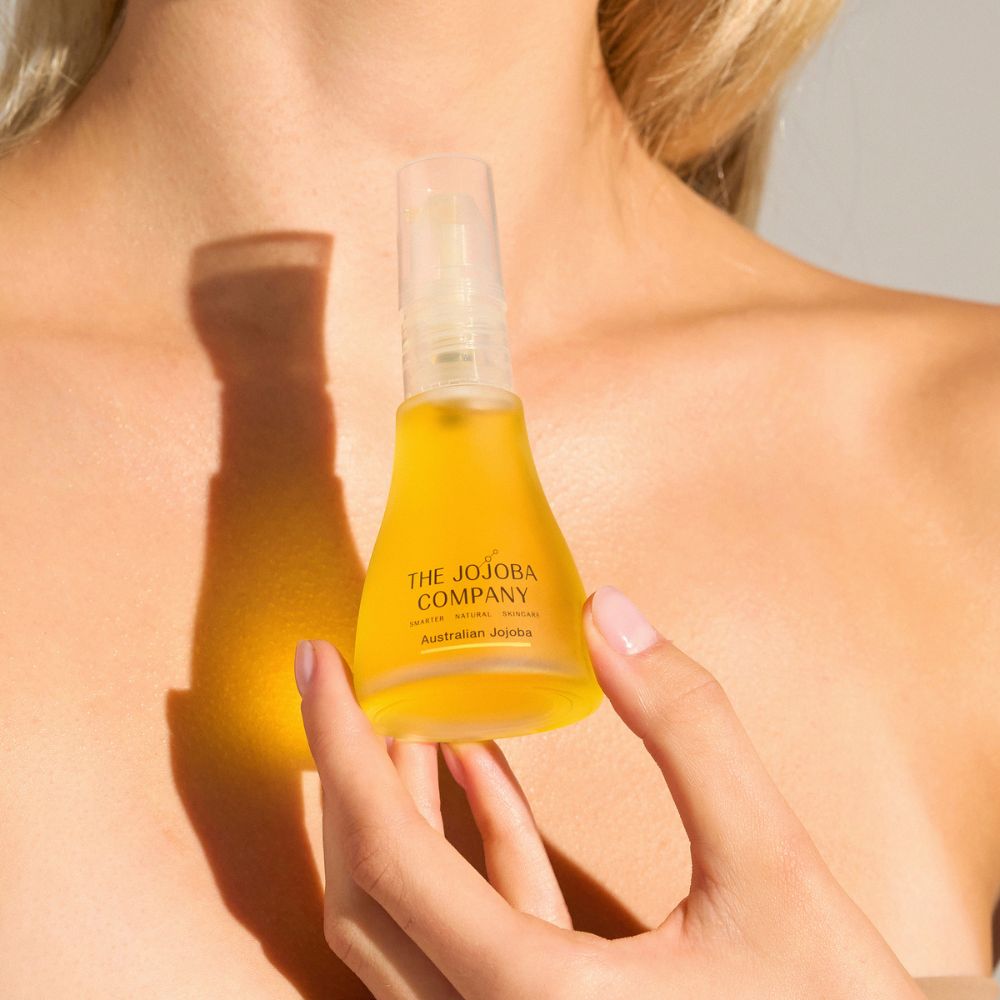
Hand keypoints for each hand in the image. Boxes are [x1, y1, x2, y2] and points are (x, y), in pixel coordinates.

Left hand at [295, 585, 922, 999]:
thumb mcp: (772, 863)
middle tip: (351, 681)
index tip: (320, 664)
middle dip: (353, 778)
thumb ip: (689, 732)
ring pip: (409, 917)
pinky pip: (476, 924)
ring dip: (403, 809)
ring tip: (413, 710)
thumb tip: (608, 616)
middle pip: (372, 894)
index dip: (340, 749)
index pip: (389, 859)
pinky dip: (468, 845)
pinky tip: (479, 766)